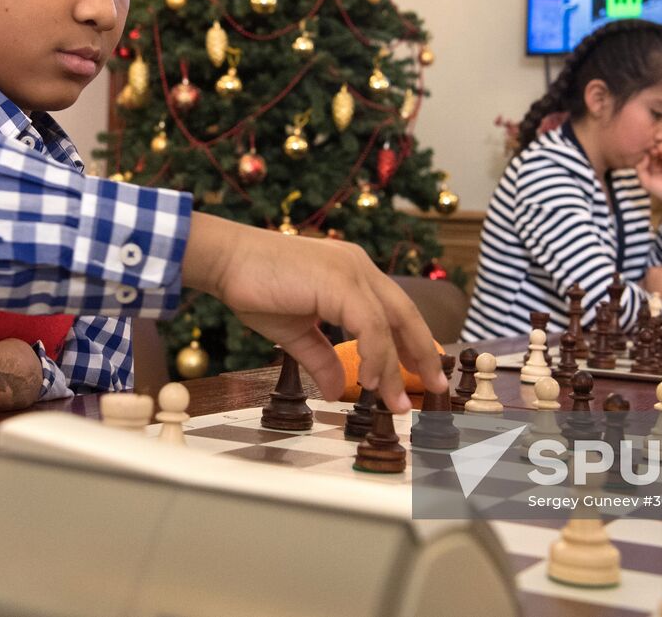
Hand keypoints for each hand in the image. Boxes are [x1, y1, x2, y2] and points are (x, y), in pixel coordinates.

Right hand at [182, 212, 445, 415]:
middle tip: (436, 385)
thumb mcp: (296, 331)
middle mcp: (360, 268)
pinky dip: (374, 355)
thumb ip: (319, 357)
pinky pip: (370, 325)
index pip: (394, 311)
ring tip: (396, 401)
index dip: (411, 342)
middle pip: (405, 314)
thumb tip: (333, 389)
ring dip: (395, 367)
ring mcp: (353, 271)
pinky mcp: (341, 281)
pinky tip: (368, 381)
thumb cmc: (255, 287)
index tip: (421, 372)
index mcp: (352, 274)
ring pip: (390, 324)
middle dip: (423, 353)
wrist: (226, 260)